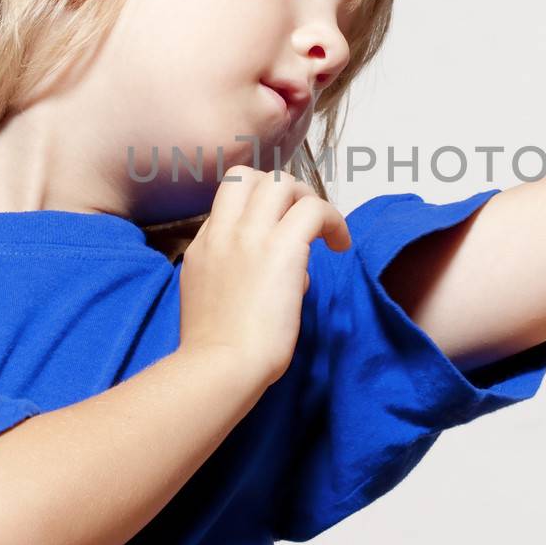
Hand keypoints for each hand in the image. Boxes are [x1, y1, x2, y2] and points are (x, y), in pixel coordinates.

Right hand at [178, 164, 351, 388]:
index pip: (229, 199)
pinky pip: (314, 210)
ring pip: (281, 182)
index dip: (258, 205)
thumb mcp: (212, 301)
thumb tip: (287, 273)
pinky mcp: (282, 249)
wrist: (219, 367)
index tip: (277, 227)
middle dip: (281, 190)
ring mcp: (250, 237)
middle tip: (302, 221)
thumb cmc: (218, 353)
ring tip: (322, 230)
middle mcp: (224, 233)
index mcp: (204, 246)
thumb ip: (240, 277)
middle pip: (249, 177)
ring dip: (307, 199)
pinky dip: (334, 221)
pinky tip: (341, 245)